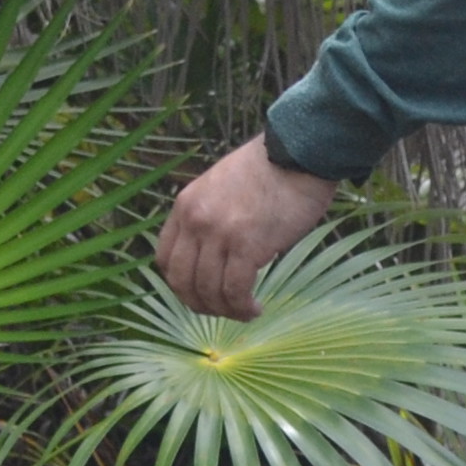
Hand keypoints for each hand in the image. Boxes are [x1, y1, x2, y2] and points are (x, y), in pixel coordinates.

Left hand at [159, 139, 337, 321]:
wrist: (300, 153)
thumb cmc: (272, 169)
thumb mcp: (222, 185)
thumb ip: (210, 214)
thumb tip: (216, 251)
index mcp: (186, 205)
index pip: (164, 258)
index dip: (179, 284)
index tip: (199, 292)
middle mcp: (195, 220)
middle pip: (181, 280)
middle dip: (199, 304)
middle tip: (221, 310)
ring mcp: (219, 233)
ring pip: (208, 290)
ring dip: (225, 310)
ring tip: (245, 312)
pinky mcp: (247, 245)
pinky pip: (235, 290)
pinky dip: (243, 307)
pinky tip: (256, 308)